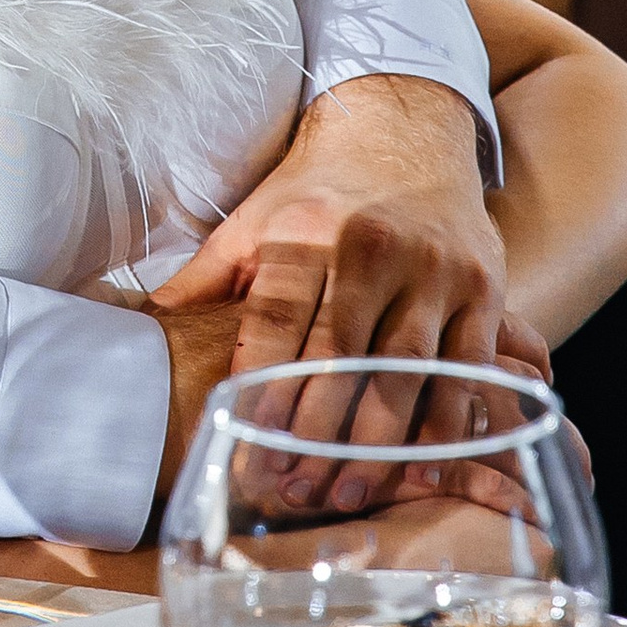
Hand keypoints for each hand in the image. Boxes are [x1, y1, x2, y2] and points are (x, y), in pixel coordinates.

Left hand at [151, 74, 502, 492]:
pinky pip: (466, 369)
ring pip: (403, 370)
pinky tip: (422, 467)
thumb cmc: (320, 190)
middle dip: (314, 432)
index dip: (260, 387)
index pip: (278, 321)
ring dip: (376, 442)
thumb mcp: (256, 220)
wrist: (408, 134)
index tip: (244, 443)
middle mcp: (373, 247)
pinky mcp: (484, 289)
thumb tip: (143, 322)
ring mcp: (435, 269)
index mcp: (308, 230)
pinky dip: (447, 422)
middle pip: (339, 356)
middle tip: (291, 490)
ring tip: (344, 493)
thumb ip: (206, 278)